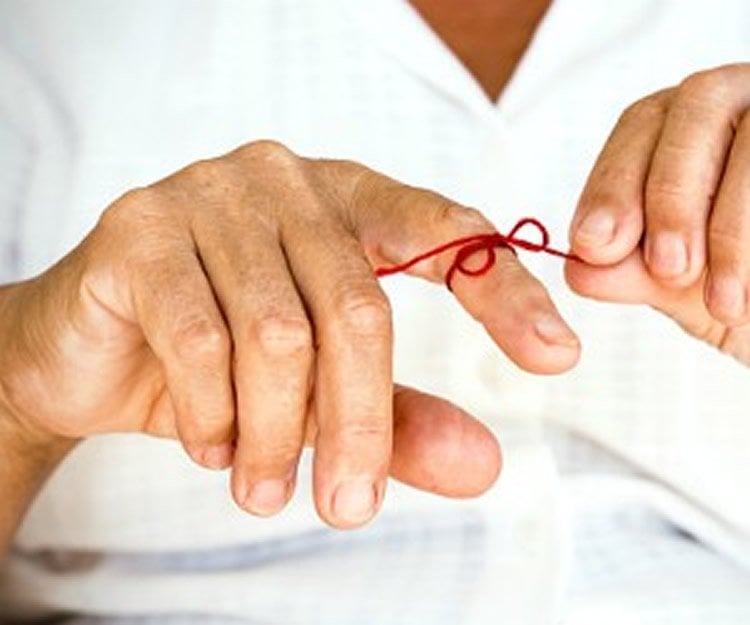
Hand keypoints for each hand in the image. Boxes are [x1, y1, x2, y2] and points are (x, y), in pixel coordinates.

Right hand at [0, 141, 578, 528]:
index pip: (444, 231)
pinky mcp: (140, 228)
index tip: (557, 357)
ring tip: (263, 488)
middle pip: (358, 307)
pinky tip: (211, 444)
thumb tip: (485, 465)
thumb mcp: (318, 392)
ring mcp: (209, 195)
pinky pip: (197, 336)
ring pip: (278, 331)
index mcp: (346, 200)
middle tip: (349, 508)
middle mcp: (285, 182)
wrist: (91, 346)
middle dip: (359, 423)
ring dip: (276, 433)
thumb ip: (399, 420)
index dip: (503, 292)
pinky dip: (212, 412)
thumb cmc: (217, 358)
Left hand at [567, 63, 749, 364]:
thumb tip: (580, 268)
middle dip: (673, 196)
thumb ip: (626, 269)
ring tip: (723, 303)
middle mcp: (742, 95)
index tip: (594, 246)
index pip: (642, 122)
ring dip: (732, 229)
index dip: (614, 183)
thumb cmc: (734, 284)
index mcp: (687, 118)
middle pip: (700, 106)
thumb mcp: (676, 281)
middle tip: (668, 269)